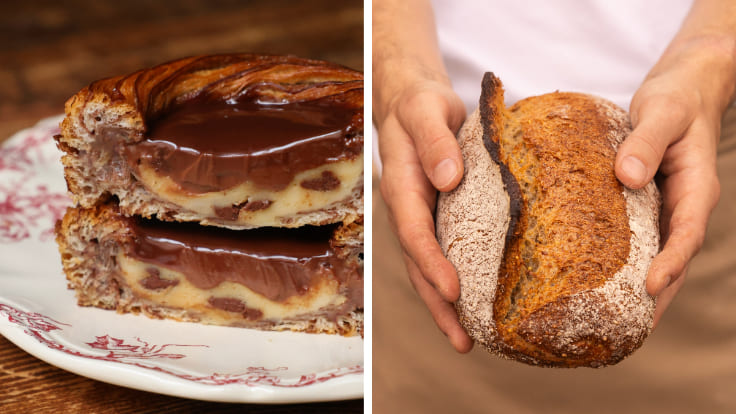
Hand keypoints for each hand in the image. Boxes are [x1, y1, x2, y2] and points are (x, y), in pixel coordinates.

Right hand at [376, 74, 472, 351]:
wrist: (414, 104)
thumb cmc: (421, 105)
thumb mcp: (426, 111)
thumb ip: (435, 142)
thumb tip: (449, 178)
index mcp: (402, 188)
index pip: (415, 233)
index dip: (432, 263)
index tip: (454, 289)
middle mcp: (408, 211)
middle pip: (419, 265)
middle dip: (438, 304)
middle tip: (462, 340)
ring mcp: (421, 218)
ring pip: (427, 269)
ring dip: (445, 306)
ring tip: (467, 340)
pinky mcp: (437, 218)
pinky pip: (443, 254)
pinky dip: (454, 283)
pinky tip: (476, 304)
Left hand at [615, 36, 734, 326]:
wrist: (682, 89)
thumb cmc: (676, 98)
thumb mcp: (663, 112)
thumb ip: (647, 141)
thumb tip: (629, 176)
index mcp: (696, 188)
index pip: (686, 233)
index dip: (670, 262)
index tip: (650, 286)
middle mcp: (683, 205)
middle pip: (673, 258)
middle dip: (656, 295)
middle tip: (629, 330)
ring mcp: (666, 207)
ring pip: (657, 254)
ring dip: (641, 288)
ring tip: (615, 322)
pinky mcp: (647, 204)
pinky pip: (639, 238)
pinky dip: (626, 261)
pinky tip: (601, 279)